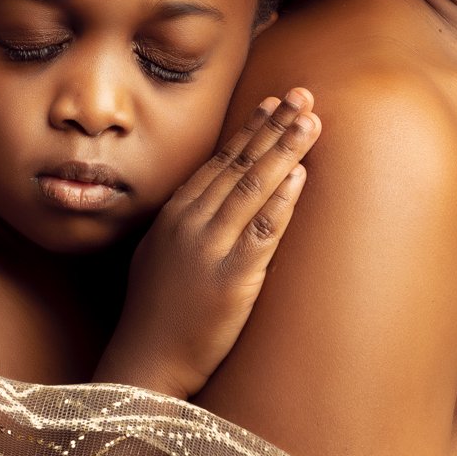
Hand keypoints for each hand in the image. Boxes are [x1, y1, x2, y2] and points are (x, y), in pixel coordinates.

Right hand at [94, 91, 319, 395]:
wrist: (146, 362)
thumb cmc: (155, 316)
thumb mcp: (160, 258)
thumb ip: (184, 227)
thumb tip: (210, 205)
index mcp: (175, 216)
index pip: (219, 161)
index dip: (250, 129)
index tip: (274, 102)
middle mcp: (191, 224)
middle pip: (239, 164)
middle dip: (274, 126)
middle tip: (303, 94)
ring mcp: (210, 249)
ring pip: (252, 188)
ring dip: (284, 150)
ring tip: (311, 121)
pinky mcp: (231, 279)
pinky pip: (261, 231)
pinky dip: (282, 201)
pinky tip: (301, 176)